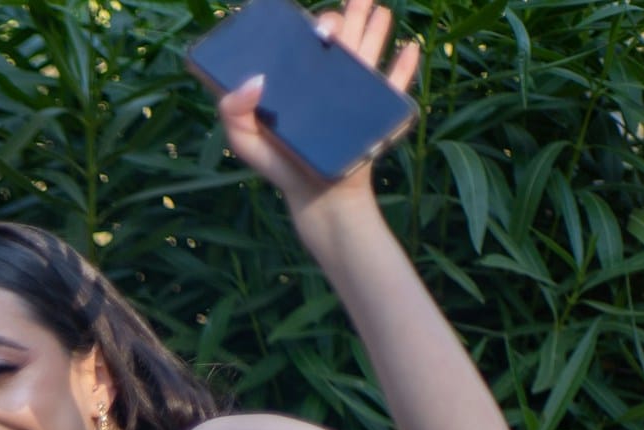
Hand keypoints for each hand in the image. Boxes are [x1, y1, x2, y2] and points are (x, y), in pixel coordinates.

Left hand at [217, 0, 420, 213]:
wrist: (316, 197)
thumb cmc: (279, 165)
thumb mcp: (245, 141)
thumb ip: (234, 112)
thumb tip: (255, 79)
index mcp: (297, 79)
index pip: (304, 42)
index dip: (311, 25)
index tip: (314, 26)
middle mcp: (326, 79)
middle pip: (341, 38)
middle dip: (348, 15)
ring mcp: (352, 92)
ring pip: (368, 50)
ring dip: (376, 26)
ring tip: (378, 7)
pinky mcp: (375, 111)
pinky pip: (395, 84)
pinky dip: (404, 66)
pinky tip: (409, 46)